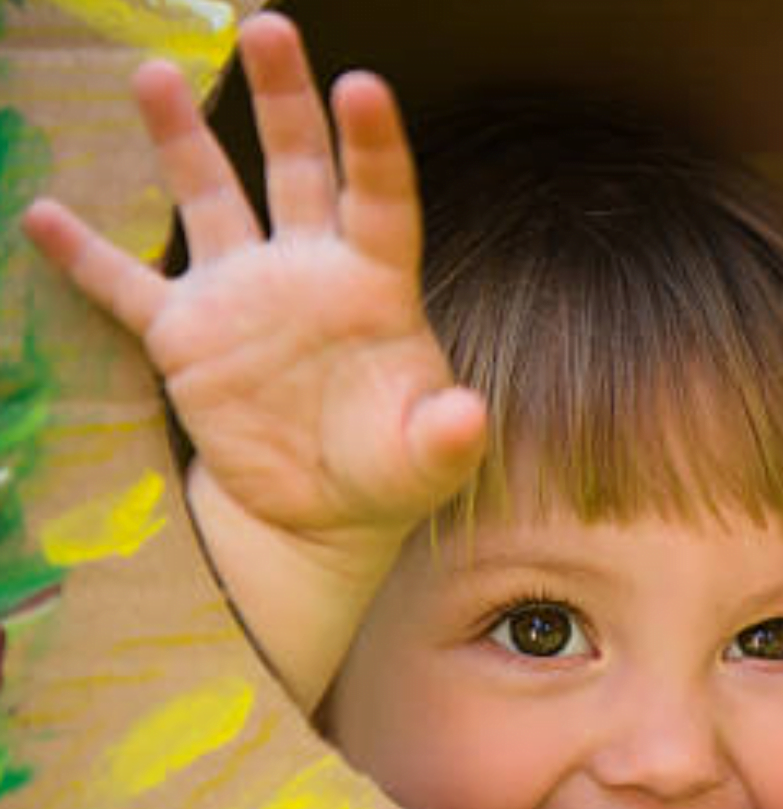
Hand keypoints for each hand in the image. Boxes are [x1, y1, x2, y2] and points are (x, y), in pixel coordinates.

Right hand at [21, 13, 483, 707]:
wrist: (319, 516)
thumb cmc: (389, 472)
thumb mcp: (429, 461)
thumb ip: (447, 434)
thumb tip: (467, 417)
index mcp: (375, 286)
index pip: (379, 200)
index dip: (372, 146)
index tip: (362, 85)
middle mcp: (307, 270)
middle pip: (296, 167)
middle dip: (281, 99)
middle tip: (267, 27)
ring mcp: (242, 294)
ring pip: (210, 198)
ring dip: (181, 140)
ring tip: (151, 74)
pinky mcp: (185, 335)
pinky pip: (125, 285)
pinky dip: (85, 255)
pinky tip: (45, 214)